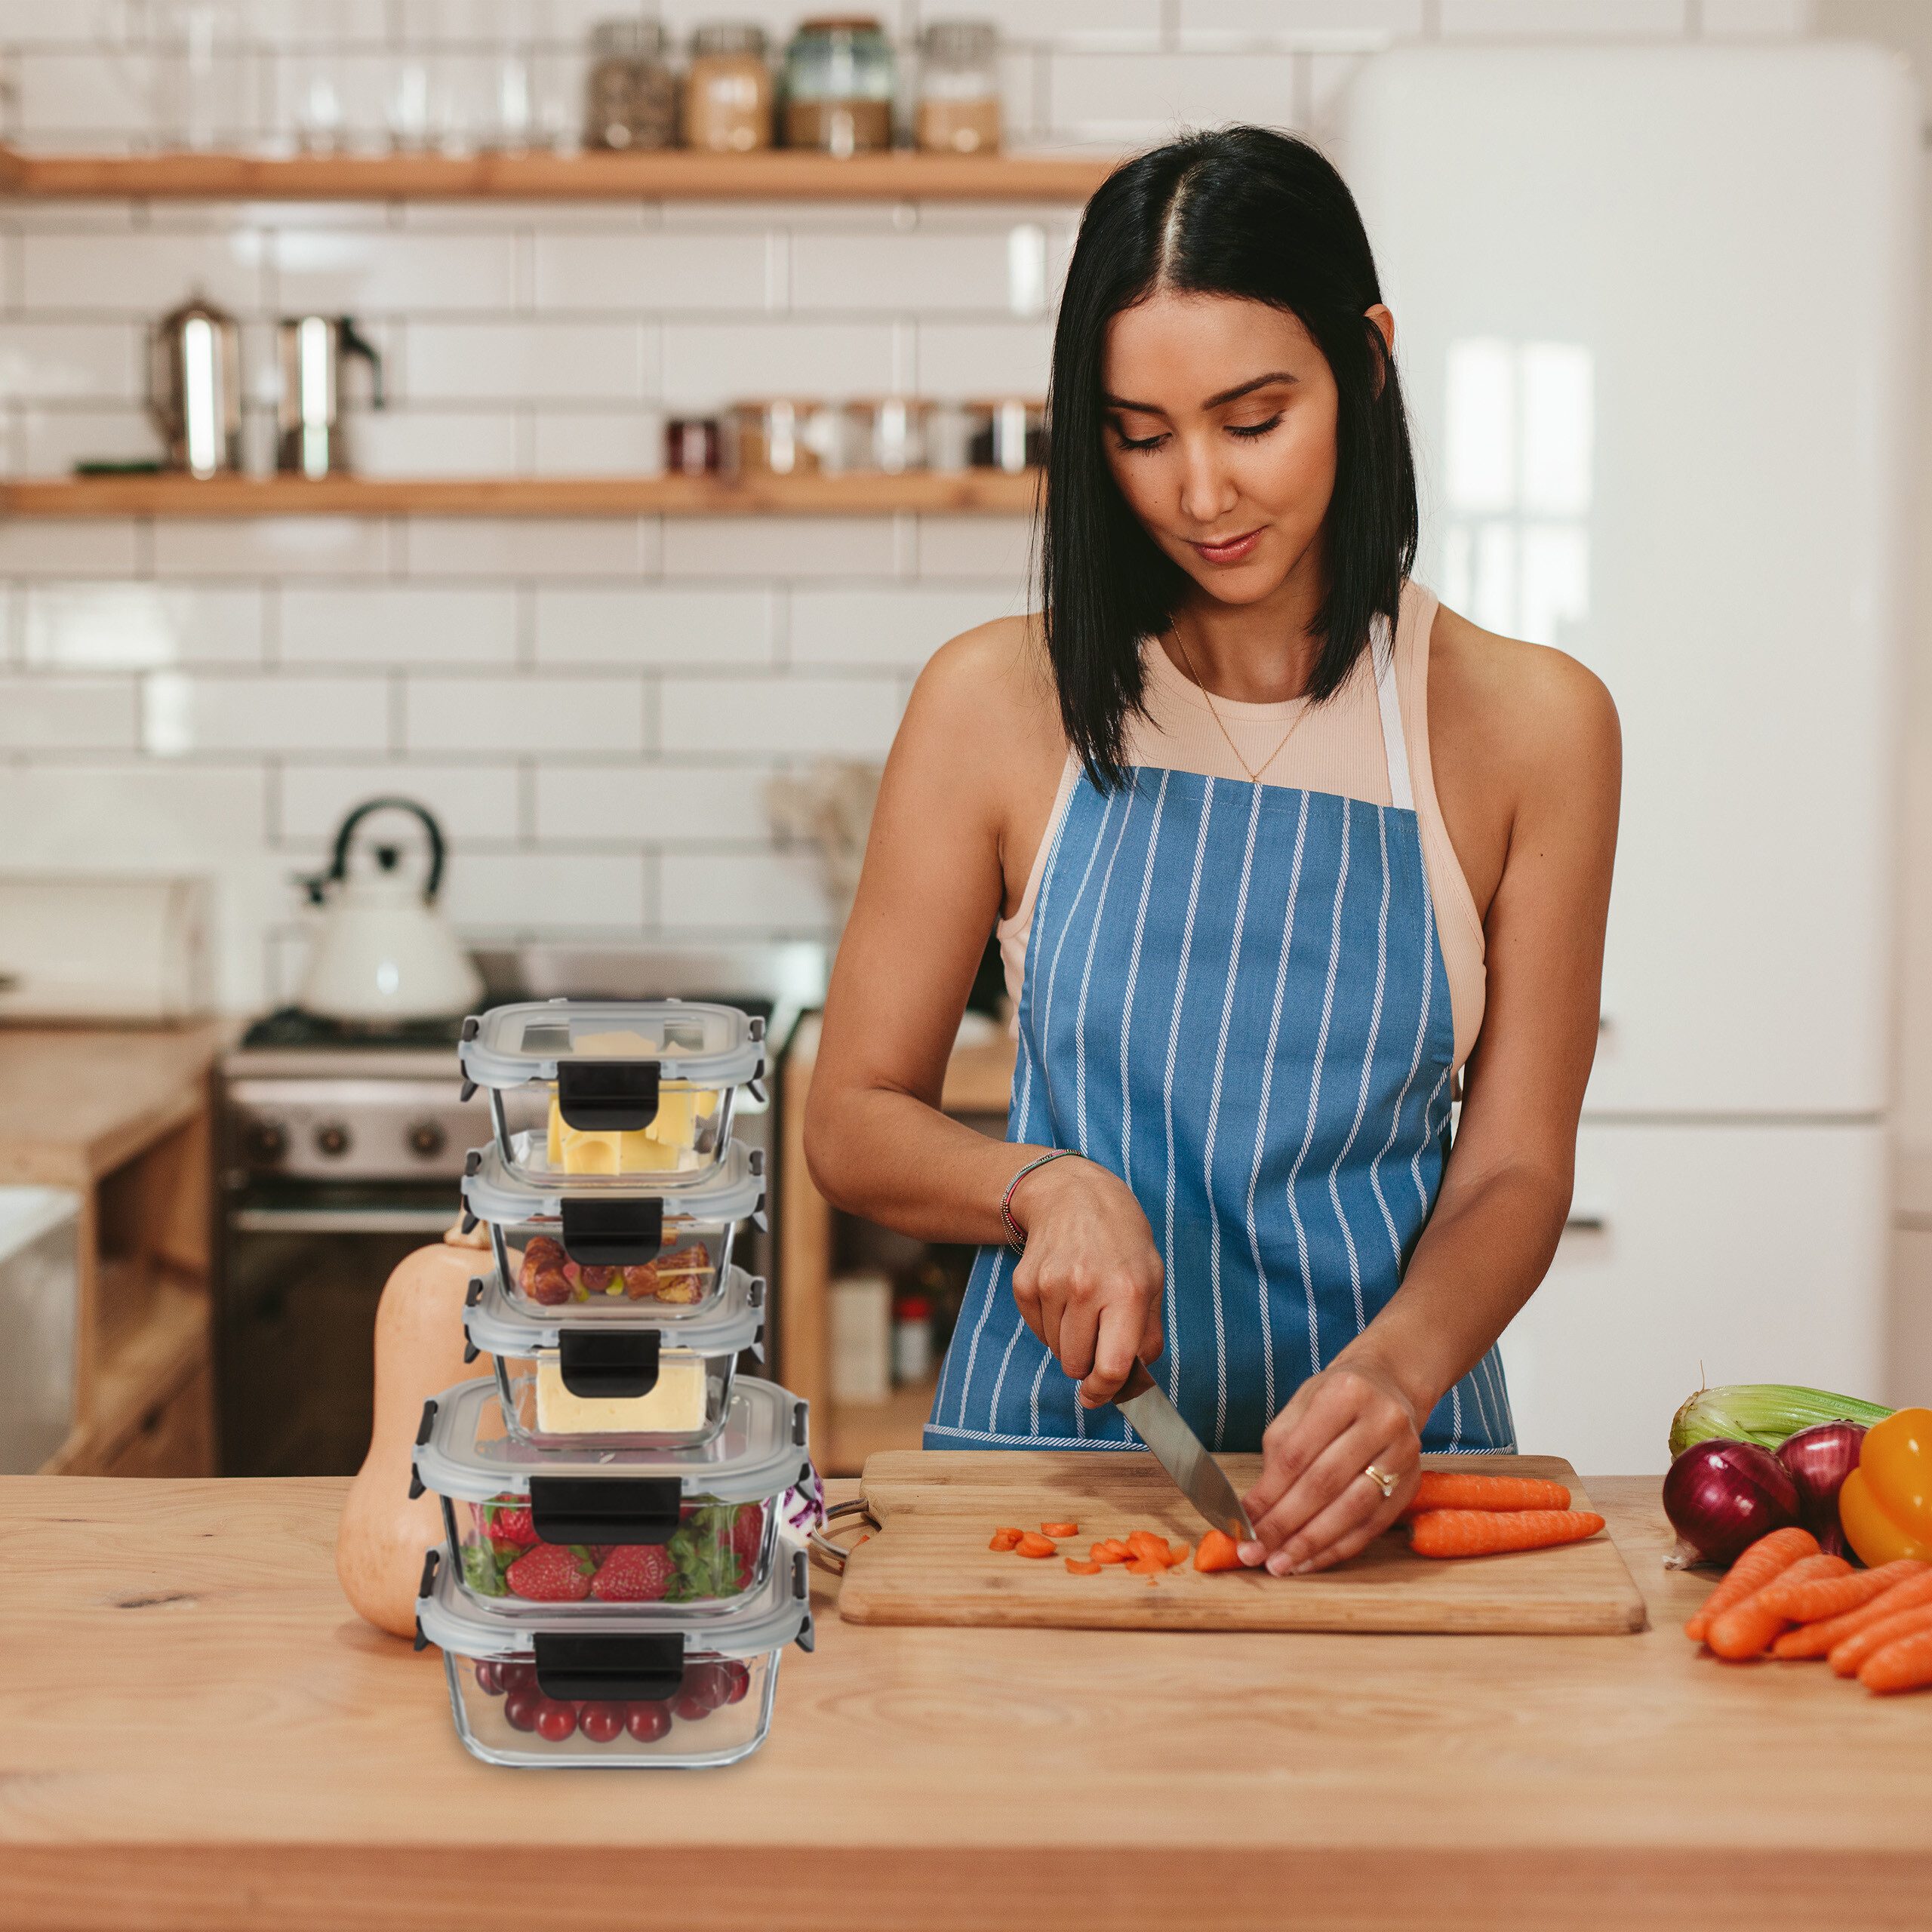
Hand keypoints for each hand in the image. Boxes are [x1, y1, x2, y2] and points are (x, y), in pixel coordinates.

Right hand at [1008, 1155, 1163, 1406]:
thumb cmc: (1120, 1239)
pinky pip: (1037, 1331)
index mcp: (1127, 1291)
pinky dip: (1051, 1325)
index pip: (1112, 1366)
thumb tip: (1135, 1379)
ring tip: (1083, 1308)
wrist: (1072, 1195)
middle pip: (1077, 1364)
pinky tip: (1064, 1295)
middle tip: (1099, 1339)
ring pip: (1056, 1350)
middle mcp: (1086, 1289)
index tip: (1100, 1395)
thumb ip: (1148, 1334)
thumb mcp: (1152, 1279)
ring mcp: (1050, 1286)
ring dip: (1070, 1343)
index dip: (1106, 1391)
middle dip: (1088, 1364)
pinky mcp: (1024, 1285)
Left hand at [1238, 1355, 1422, 1574]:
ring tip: (1281, 1563)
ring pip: (1352, 1510)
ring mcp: (1403, 1455)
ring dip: (1311, 1543)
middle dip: (1285, 1524)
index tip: (1244, 1521)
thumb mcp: (1301, 1406)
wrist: (1390, 1386)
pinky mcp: (1412, 1484)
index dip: (1268, 1494)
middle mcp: (1382, 1422)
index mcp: (1345, 1393)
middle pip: (1325, 1484)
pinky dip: (1338, 1548)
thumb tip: (1256, 1508)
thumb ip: (1279, 1452)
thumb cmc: (1336, 1397)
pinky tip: (1310, 1560)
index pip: (1298, 1454)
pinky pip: (1372, 1526)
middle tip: (1256, 1551)